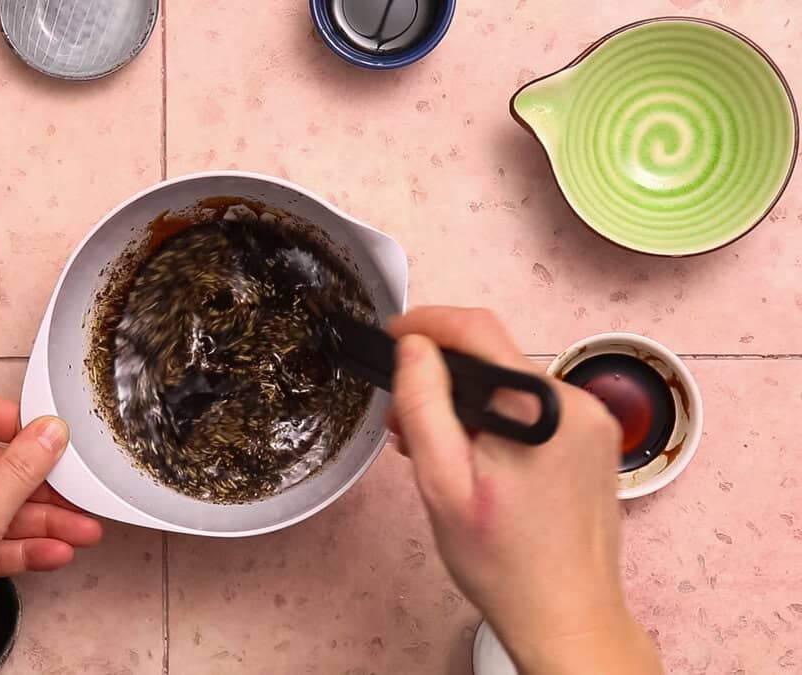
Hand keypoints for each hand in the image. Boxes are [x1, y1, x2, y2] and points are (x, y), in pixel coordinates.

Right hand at [388, 307, 660, 674]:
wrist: (567, 615)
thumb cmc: (502, 561)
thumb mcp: (442, 482)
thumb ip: (424, 405)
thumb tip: (413, 346)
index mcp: (540, 407)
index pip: (477, 328)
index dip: (426, 322)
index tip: (391, 334)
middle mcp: (576, 403)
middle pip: (493, 358)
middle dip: (440, 376)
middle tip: (400, 417)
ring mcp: (591, 422)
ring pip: (510, 385)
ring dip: (465, 403)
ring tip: (430, 448)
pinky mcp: (593, 442)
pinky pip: (533, 410)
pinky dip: (495, 420)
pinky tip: (471, 457)